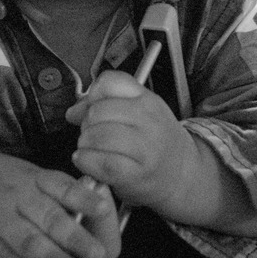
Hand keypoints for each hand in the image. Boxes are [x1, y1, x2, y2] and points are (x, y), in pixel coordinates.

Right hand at [0, 151, 121, 257]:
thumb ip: (60, 197)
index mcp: (36, 179)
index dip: (85, 199)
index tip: (103, 210)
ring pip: (27, 240)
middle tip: (96, 255)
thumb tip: (98, 221)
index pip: (63, 187)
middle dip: (75, 238)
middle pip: (49, 217)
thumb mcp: (30, 177)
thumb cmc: (1, 182)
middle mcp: (18, 196)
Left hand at [66, 69, 197, 212]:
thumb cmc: (156, 144)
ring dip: (84, 143)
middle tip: (90, 133)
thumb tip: (73, 111)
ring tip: (89, 148)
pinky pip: (102, 163)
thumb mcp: (140, 114)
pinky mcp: (137, 174)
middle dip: (86, 123)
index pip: (110, 82)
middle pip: (98, 110)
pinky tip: (85, 160)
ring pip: (98, 136)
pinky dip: (86, 161)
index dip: (92, 95)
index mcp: (147, 99)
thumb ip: (107, 105)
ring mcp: (145, 147)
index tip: (91, 107)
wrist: (183, 175)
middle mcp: (148, 120)